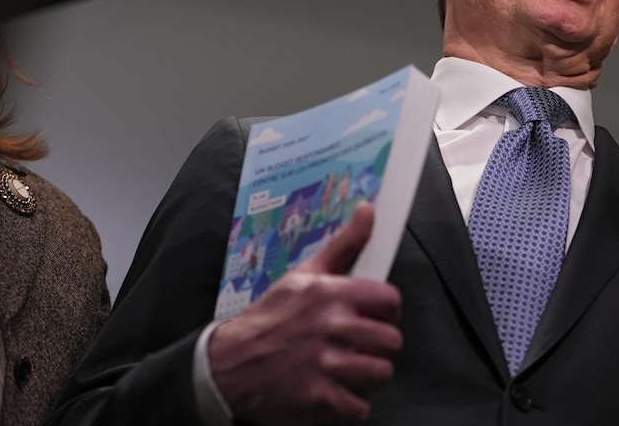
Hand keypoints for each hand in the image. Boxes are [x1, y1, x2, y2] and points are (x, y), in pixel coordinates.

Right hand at [209, 202, 402, 424]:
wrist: (226, 366)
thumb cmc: (269, 319)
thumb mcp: (303, 275)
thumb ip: (343, 245)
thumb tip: (368, 211)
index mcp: (332, 294)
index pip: (390, 301)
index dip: (385, 311)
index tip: (373, 317)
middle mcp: (332, 327)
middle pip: (391, 341)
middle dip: (378, 347)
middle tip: (358, 347)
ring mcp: (327, 364)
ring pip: (381, 373)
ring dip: (367, 376)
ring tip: (348, 369)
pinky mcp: (319, 399)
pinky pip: (361, 407)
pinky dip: (350, 404)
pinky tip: (335, 390)